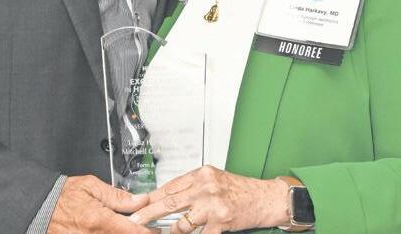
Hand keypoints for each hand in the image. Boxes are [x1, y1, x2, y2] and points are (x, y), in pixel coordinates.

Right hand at [48, 175, 151, 233]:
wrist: (39, 209)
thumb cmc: (63, 196)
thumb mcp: (91, 186)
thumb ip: (118, 195)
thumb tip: (140, 200)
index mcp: (100, 220)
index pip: (133, 231)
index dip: (149, 231)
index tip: (156, 227)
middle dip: (137, 232)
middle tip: (144, 226)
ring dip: (124, 233)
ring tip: (126, 225)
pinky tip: (113, 229)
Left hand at [129, 166, 289, 232]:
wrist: (265, 198)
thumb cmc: (241, 190)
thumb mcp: (214, 180)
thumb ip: (193, 186)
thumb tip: (170, 195)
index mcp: (202, 173)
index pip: (170, 185)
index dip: (152, 197)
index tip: (139, 204)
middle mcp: (206, 186)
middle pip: (170, 201)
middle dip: (149, 213)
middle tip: (136, 220)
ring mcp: (213, 204)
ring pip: (182, 221)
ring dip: (172, 231)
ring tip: (166, 232)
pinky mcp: (221, 221)